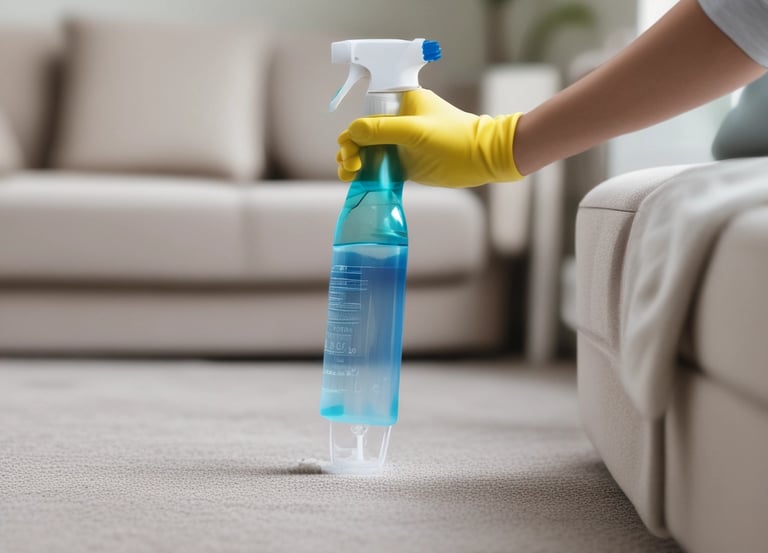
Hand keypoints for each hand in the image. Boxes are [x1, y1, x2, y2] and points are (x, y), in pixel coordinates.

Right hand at [336, 89, 523, 187]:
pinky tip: (357, 181)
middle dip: (350, 147)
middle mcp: (398, 120)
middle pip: (363, 133)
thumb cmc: (455, 138)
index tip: (349, 145)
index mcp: (401, 101)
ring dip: (354, 161)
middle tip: (349, 164)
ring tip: (349, 174)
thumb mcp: (416, 132)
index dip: (353, 128)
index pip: (366, 111)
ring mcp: (401, 143)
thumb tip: (351, 132)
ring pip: (368, 151)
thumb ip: (382, 130)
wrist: (483, 159)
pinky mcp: (406, 163)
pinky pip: (380, 166)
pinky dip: (367, 173)